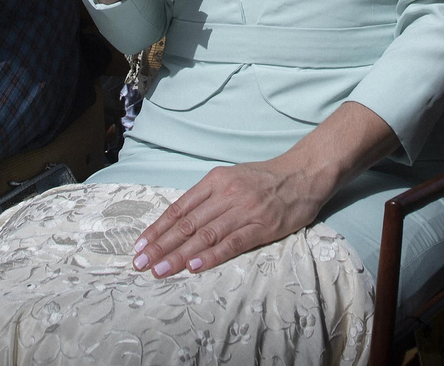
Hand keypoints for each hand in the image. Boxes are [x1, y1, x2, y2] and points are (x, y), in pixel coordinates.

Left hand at [129, 156, 331, 278]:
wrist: (303, 174)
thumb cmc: (264, 178)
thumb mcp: (230, 178)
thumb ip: (207, 197)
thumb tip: (178, 220)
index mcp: (214, 181)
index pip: (179, 209)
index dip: (158, 229)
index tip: (140, 245)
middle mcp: (225, 195)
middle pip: (187, 224)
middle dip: (161, 245)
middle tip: (140, 263)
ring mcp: (244, 211)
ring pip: (205, 235)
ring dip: (179, 255)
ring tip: (160, 269)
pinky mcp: (262, 227)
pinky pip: (232, 243)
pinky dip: (212, 255)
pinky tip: (194, 265)